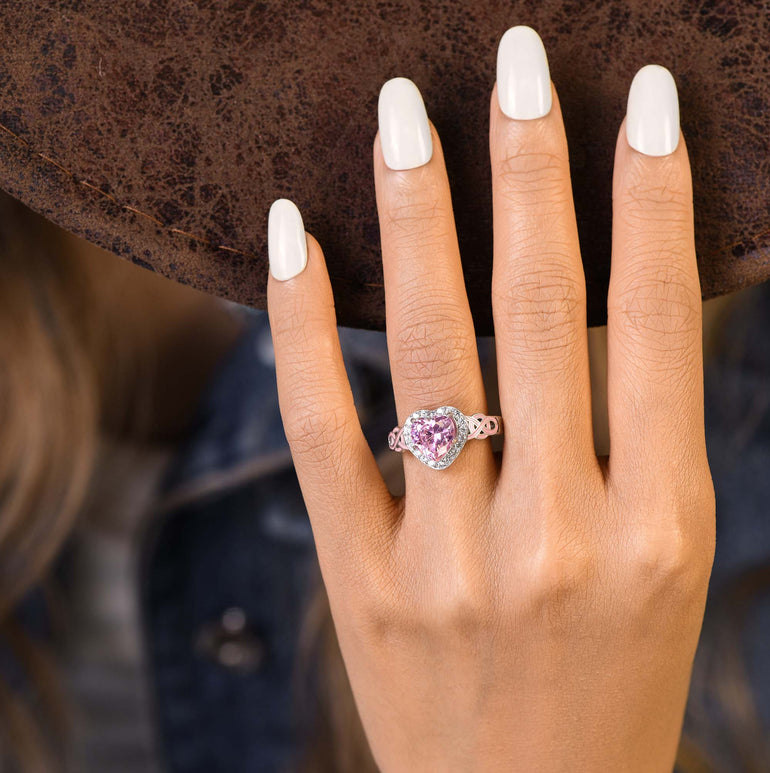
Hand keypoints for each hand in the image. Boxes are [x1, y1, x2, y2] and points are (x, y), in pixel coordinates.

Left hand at [266, 26, 714, 771]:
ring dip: (415, 216)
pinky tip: (293, 233)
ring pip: (424, 351)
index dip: (652, 197)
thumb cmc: (614, 679)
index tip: (636, 98)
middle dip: (529, 169)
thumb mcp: (666, 555)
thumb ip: (640, 431)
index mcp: (659, 527)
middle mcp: (555, 535)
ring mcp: (445, 560)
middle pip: (537, 311)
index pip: (655, 321)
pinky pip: (319, 427)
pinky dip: (298, 325)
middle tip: (514, 57)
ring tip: (402, 115)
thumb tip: (617, 289)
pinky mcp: (361, 579)